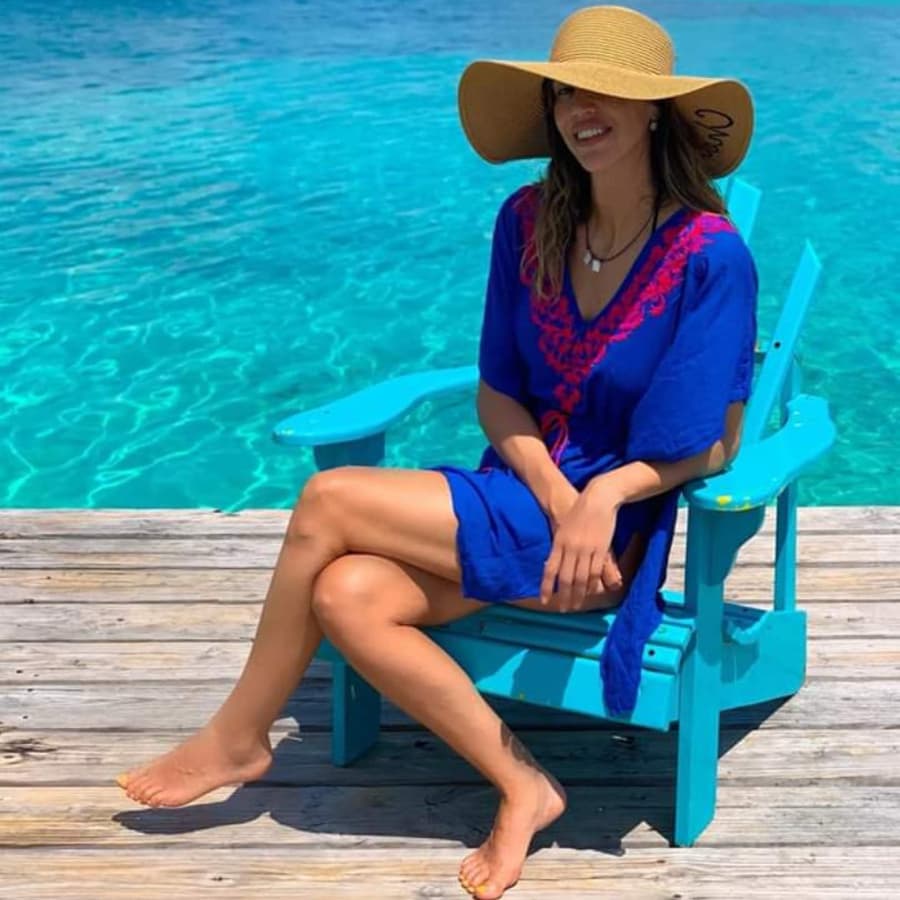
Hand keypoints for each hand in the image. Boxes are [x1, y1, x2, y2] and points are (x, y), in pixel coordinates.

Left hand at [541, 482, 621, 611]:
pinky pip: (595, 571)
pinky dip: (592, 584)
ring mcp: (587, 549)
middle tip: (563, 609)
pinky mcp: (601, 549)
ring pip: (581, 578)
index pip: (550, 569)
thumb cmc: (579, 511)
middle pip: (566, 578)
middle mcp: (571, 548)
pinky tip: (590, 592)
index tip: (544, 600)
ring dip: (578, 594)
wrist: (597, 498)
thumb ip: (559, 547)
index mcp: (559, 542)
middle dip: (564, 596)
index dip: (546, 586)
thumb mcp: (563, 528)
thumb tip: (554, 565)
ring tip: (576, 605)